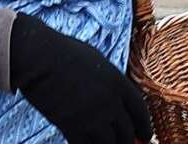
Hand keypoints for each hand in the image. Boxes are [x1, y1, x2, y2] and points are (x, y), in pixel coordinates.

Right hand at [9, 13, 151, 143]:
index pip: (140, 110)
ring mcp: (93, 118)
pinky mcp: (73, 128)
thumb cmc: (65, 53)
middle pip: (126, 132)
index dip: (145, 126)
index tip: (146, 136)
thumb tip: (114, 96)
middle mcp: (110, 103)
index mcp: (118, 82)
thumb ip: (108, 81)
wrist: (41, 59)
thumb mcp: (96, 61)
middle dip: (128, 142)